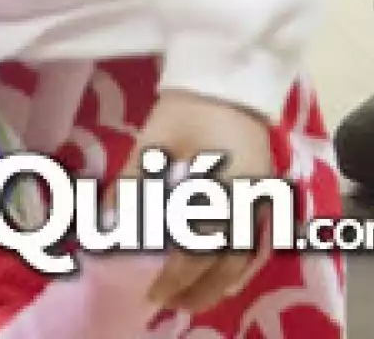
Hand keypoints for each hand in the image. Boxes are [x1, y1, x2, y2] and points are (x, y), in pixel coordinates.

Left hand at [116, 90, 275, 313]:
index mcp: (223, 186)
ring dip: (222, 282)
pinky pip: (261, 240)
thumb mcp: (154, 142)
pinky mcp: (269, 189)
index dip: (176, 277)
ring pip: (249, 256)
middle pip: (230, 262)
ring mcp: (264, 194)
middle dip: (199, 289)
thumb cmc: (192, 106)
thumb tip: (104, 231)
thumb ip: (130, 186)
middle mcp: (250, 197)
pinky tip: (226, 276)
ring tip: (192, 296)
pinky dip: (243, 265)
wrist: (232, 74)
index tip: (151, 292)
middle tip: (167, 301)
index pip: (200, 248)